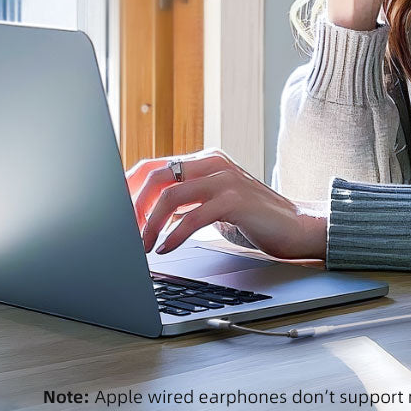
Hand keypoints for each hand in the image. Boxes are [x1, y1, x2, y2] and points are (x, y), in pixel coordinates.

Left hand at [126, 149, 327, 259]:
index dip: (128, 188)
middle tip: (122, 233)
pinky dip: (174, 235)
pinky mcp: (237, 199)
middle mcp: (213, 162)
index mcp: (205, 160)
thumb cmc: (253, 219)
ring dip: (149, 224)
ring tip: (141, 247)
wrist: (298, 226)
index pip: (153, 165)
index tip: (112, 212)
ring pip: (171, 195)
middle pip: (157, 176)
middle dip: (133, 207)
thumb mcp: (213, 204)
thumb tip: (144, 216)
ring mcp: (226, 178)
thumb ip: (187, 202)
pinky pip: (194, 215)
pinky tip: (166, 249)